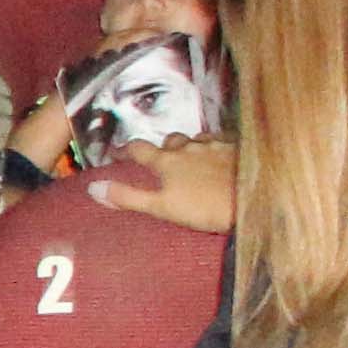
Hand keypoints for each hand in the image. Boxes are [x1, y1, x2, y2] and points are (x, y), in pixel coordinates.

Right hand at [89, 138, 236, 233]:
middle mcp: (188, 147)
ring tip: (190, 158)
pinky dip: (213, 146)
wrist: (254, 199)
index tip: (115, 153)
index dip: (124, 149)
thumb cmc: (205, 208)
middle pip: (169, 140)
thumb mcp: (162, 208)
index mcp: (166, 161)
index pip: (137, 149)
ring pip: (195, 139)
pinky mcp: (237, 147)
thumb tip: (93, 188)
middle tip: (161, 160)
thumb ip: (127, 197)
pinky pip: (220, 140)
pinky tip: (218, 157)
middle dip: (162, 147)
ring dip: (189, 146)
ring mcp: (214, 145)